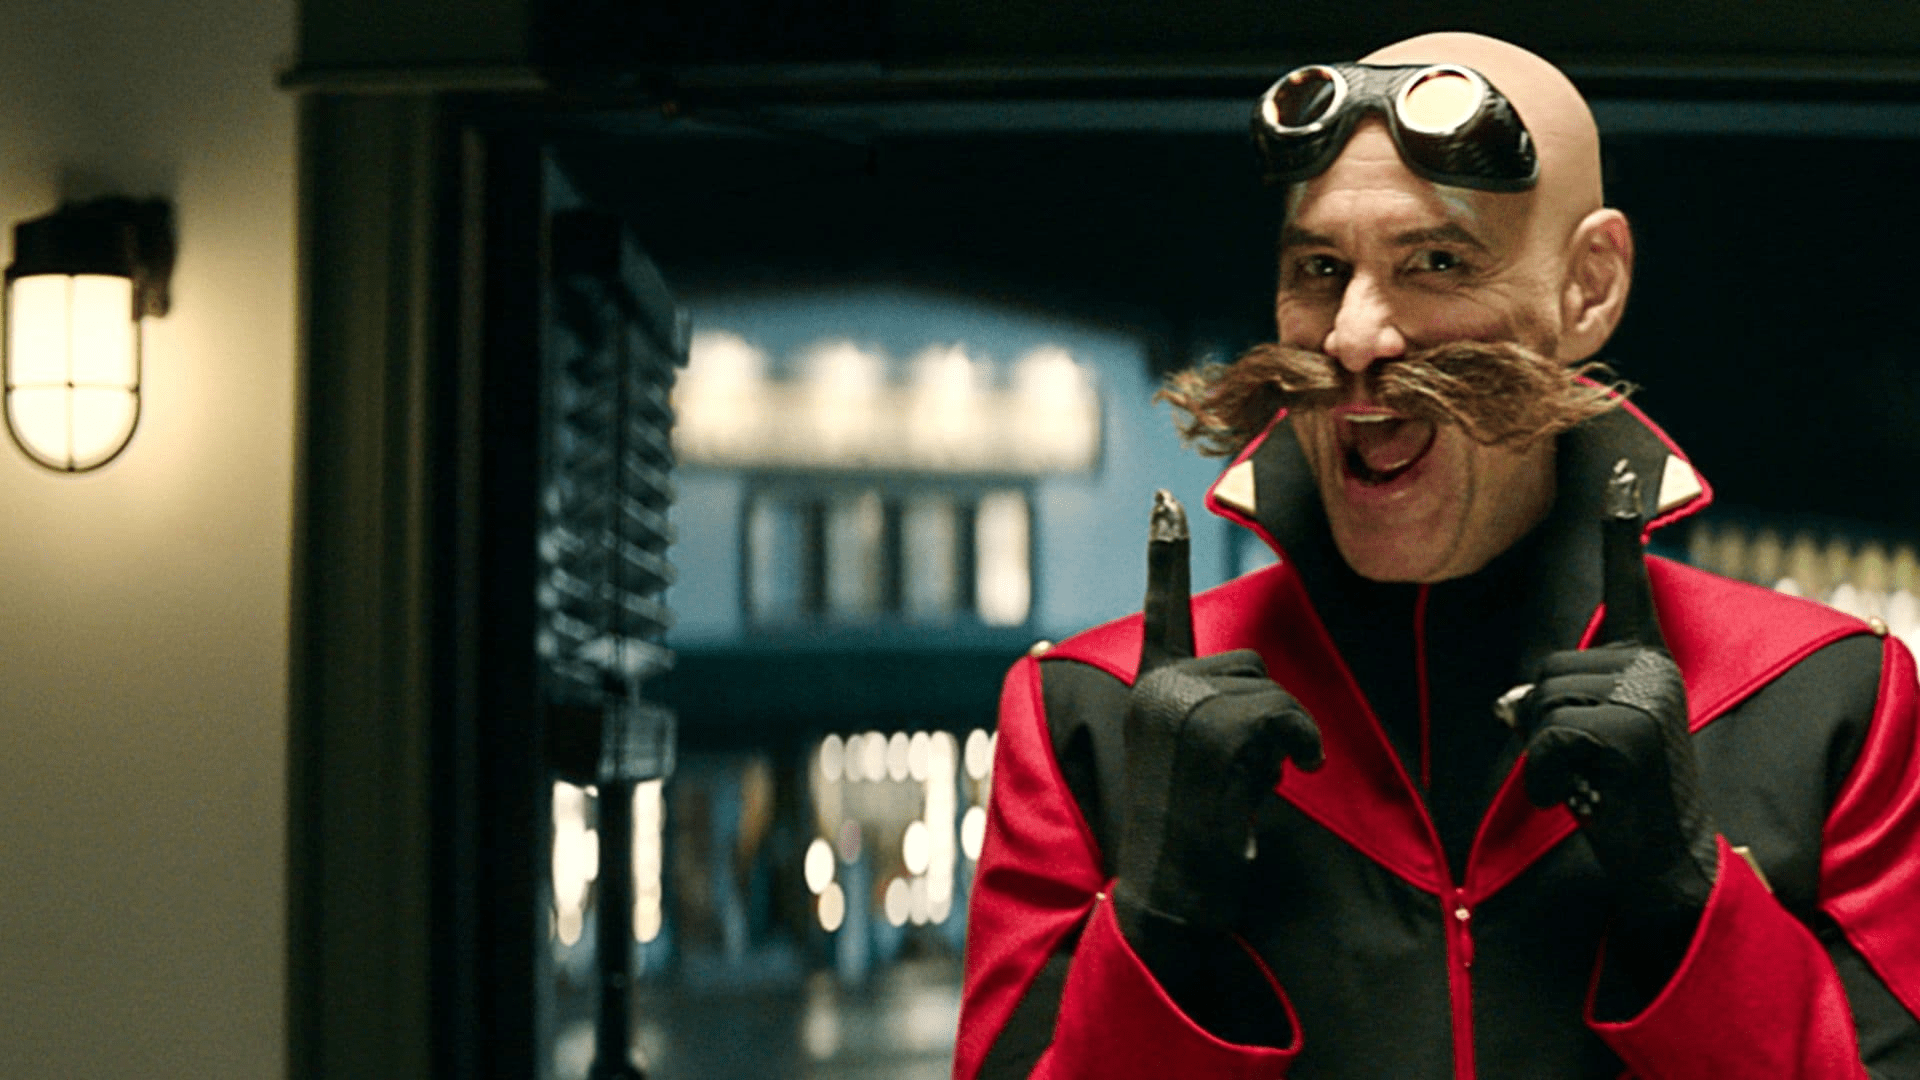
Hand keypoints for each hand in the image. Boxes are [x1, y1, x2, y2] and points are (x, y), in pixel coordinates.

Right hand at [1115, 491, 1322, 934]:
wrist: (1166, 893)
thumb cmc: (1188, 832)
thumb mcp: (1188, 757)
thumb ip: (1205, 712)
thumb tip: (1253, 696)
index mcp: (1147, 689)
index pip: (1162, 609)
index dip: (1165, 553)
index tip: (1165, 498)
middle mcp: (1155, 688)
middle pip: (1249, 664)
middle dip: (1267, 715)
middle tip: (1246, 772)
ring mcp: (1179, 705)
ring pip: (1271, 692)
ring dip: (1284, 740)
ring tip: (1250, 786)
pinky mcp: (1211, 729)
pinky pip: (1285, 718)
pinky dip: (1297, 750)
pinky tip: (1271, 786)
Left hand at [1517, 461, 1717, 987]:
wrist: (1667, 854)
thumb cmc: (1617, 791)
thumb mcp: (1586, 733)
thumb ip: (1556, 700)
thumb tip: (1509, 705)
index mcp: (1647, 658)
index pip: (1627, 588)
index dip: (1620, 534)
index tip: (1620, 476)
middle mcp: (1653, 666)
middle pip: (1545, 671)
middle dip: (1541, 723)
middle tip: (1582, 763)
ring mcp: (1646, 695)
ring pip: (1541, 705)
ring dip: (1543, 753)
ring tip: (1585, 778)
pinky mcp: (1630, 730)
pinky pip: (1547, 739)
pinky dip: (1545, 776)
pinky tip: (1579, 795)